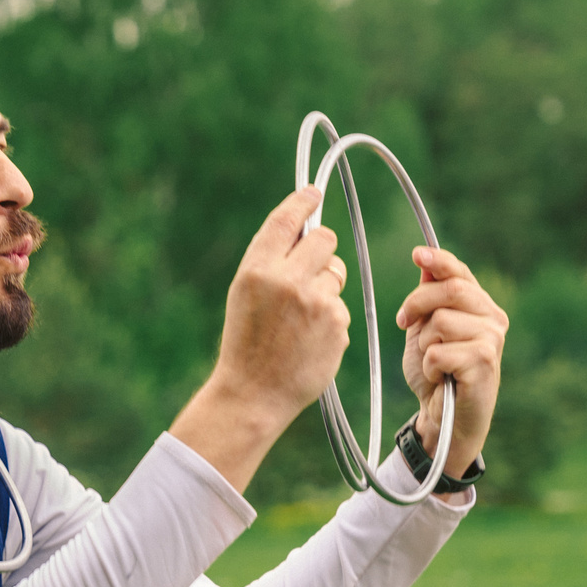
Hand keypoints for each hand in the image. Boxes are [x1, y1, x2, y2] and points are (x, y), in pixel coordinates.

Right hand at [171, 188, 352, 491]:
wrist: (253, 394)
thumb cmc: (246, 341)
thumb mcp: (245, 293)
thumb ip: (271, 260)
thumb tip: (305, 227)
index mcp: (257, 270)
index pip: (287, 220)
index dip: (303, 201)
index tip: (313, 193)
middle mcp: (288, 281)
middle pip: (325, 239)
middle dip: (322, 249)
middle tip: (311, 267)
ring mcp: (316, 303)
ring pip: (336, 272)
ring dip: (325, 286)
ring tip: (301, 317)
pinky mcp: (336, 324)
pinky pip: (340, 305)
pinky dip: (329, 319)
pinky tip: (309, 340)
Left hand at [395, 247, 506, 476]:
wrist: (444, 419)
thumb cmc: (436, 376)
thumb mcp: (425, 332)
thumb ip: (428, 301)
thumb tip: (424, 263)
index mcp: (481, 307)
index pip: (461, 273)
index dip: (439, 261)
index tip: (417, 254)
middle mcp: (493, 319)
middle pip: (450, 290)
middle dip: (417, 303)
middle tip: (403, 321)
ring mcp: (492, 340)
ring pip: (440, 322)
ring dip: (424, 345)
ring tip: (433, 363)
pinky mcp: (484, 363)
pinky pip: (438, 351)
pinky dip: (428, 367)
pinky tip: (439, 378)